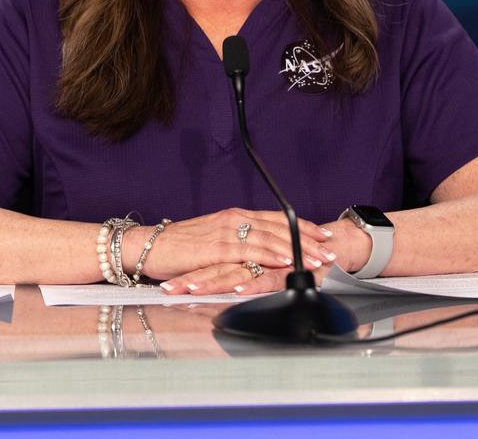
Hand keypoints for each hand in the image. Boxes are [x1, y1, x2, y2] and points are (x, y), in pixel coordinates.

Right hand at [130, 208, 335, 293]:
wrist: (147, 247)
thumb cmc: (177, 248)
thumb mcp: (212, 242)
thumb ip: (234, 245)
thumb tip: (255, 254)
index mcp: (234, 217)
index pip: (275, 218)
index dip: (301, 226)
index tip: (323, 234)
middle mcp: (233, 220)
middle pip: (279, 227)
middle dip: (308, 238)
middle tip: (331, 247)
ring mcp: (226, 232)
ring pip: (270, 237)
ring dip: (298, 248)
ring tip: (318, 258)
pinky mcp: (217, 248)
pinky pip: (250, 251)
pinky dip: (272, 254)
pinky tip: (287, 260)